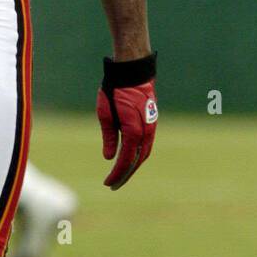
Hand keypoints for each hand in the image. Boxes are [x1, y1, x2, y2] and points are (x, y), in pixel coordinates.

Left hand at [97, 54, 157, 189]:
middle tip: (113, 185)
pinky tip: (130, 160)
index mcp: (133, 130)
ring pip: (144, 154)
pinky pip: (146, 145)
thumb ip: (109, 137)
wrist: (133, 72)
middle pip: (137, 161)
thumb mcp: (105, 114)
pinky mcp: (151, 123)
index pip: (125, 159)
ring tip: (121, 176)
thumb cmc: (114, 90)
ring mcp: (151, 127)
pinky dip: (138, 156)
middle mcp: (145, 132)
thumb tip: (110, 158)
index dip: (117, 173)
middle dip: (125, 175)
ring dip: (133, 167)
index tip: (108, 183)